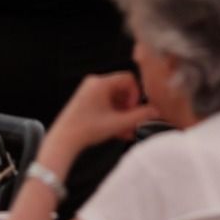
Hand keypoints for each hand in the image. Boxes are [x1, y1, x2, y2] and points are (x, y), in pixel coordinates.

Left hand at [42, 73, 158, 168]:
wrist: (63, 141)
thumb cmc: (85, 130)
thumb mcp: (117, 123)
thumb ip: (139, 116)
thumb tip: (155, 111)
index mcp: (101, 83)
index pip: (128, 79)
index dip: (135, 94)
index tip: (134, 110)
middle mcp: (94, 83)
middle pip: (122, 90)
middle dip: (129, 108)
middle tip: (131, 122)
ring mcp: (89, 92)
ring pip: (115, 100)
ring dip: (122, 115)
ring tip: (126, 131)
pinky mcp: (86, 102)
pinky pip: (106, 104)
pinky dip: (113, 116)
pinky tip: (118, 132)